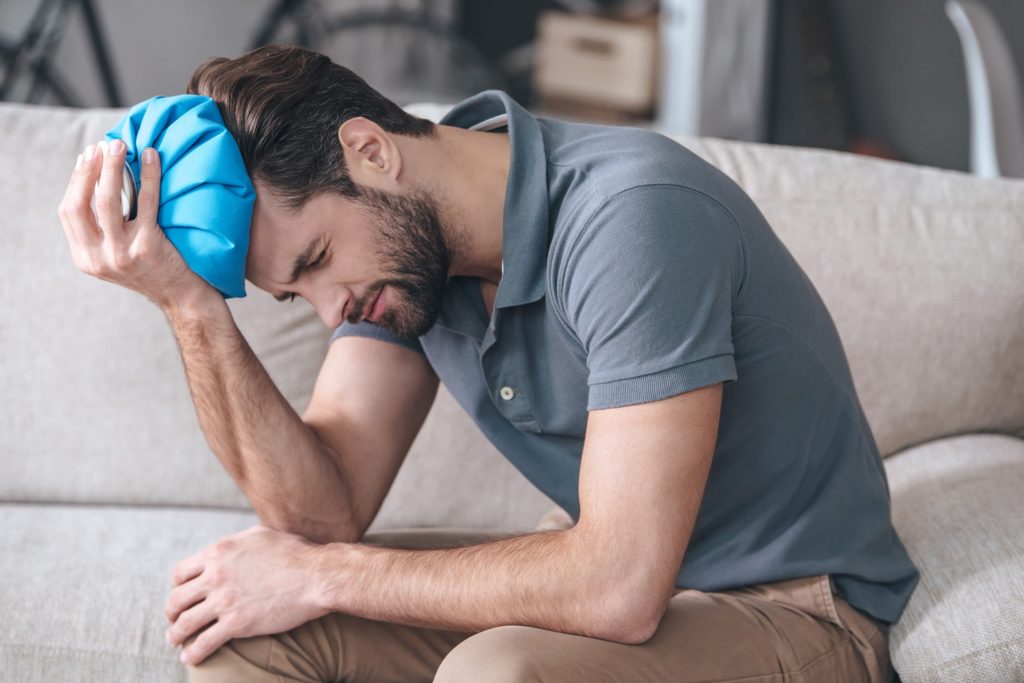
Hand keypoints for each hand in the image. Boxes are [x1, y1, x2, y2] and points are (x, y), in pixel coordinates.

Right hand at [57, 139, 215, 310]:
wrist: (182, 296)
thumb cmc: (152, 268)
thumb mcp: (116, 253)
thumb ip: (102, 228)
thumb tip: (96, 178)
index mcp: (85, 258)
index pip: (68, 212)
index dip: (75, 181)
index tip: (85, 157)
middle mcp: (98, 258)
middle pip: (81, 204)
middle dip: (89, 170)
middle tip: (102, 144)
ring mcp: (121, 255)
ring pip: (107, 201)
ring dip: (111, 167)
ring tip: (119, 144)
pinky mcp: (147, 248)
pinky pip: (146, 202)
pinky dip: (148, 175)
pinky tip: (151, 157)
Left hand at [164, 525, 329, 665]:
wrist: (316, 575)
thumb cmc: (295, 553)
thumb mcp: (259, 535)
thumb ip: (237, 542)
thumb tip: (229, 548)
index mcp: (219, 552)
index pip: (180, 572)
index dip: (177, 586)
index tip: (183, 595)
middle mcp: (215, 575)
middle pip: (177, 599)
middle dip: (172, 613)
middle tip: (175, 621)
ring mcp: (224, 600)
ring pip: (185, 623)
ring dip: (176, 635)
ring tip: (176, 641)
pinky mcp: (237, 623)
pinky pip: (204, 642)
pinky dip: (193, 653)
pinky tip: (191, 657)